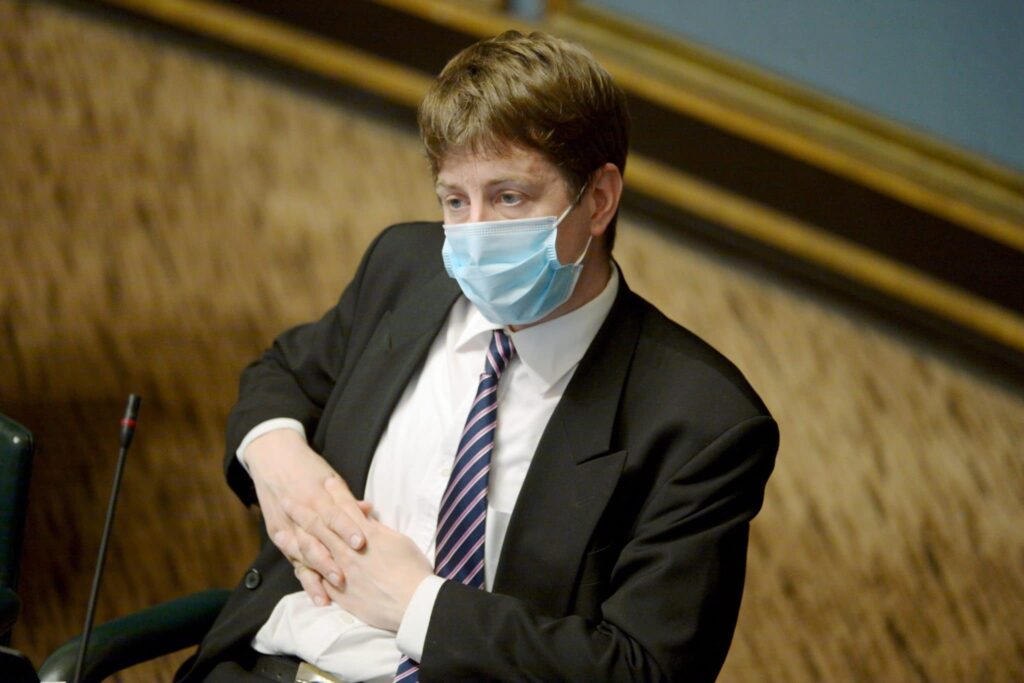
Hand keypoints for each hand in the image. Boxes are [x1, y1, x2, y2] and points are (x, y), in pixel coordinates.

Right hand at [245, 429, 370, 605]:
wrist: (272, 457)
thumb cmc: (308, 467)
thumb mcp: (329, 477)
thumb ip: (347, 499)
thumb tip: (369, 510)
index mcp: (315, 496)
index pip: (332, 514)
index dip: (346, 528)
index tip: (361, 543)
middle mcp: (300, 513)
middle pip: (315, 540)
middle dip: (330, 560)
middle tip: (346, 579)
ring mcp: (287, 526)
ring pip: (302, 554)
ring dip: (317, 574)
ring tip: (331, 592)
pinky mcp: (279, 536)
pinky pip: (293, 560)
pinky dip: (306, 578)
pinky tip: (317, 595)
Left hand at [283, 477, 432, 631]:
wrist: (411, 602)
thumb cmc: (412, 569)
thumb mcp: (398, 541)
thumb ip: (378, 531)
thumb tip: (366, 522)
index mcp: (365, 533)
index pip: (346, 507)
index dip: (335, 492)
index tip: (326, 481)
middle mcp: (347, 549)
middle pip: (320, 525)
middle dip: (302, 510)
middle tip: (286, 499)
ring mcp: (340, 570)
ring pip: (311, 550)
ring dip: (294, 538)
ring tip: (279, 530)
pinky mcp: (338, 592)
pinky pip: (316, 580)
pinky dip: (303, 571)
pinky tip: (293, 566)